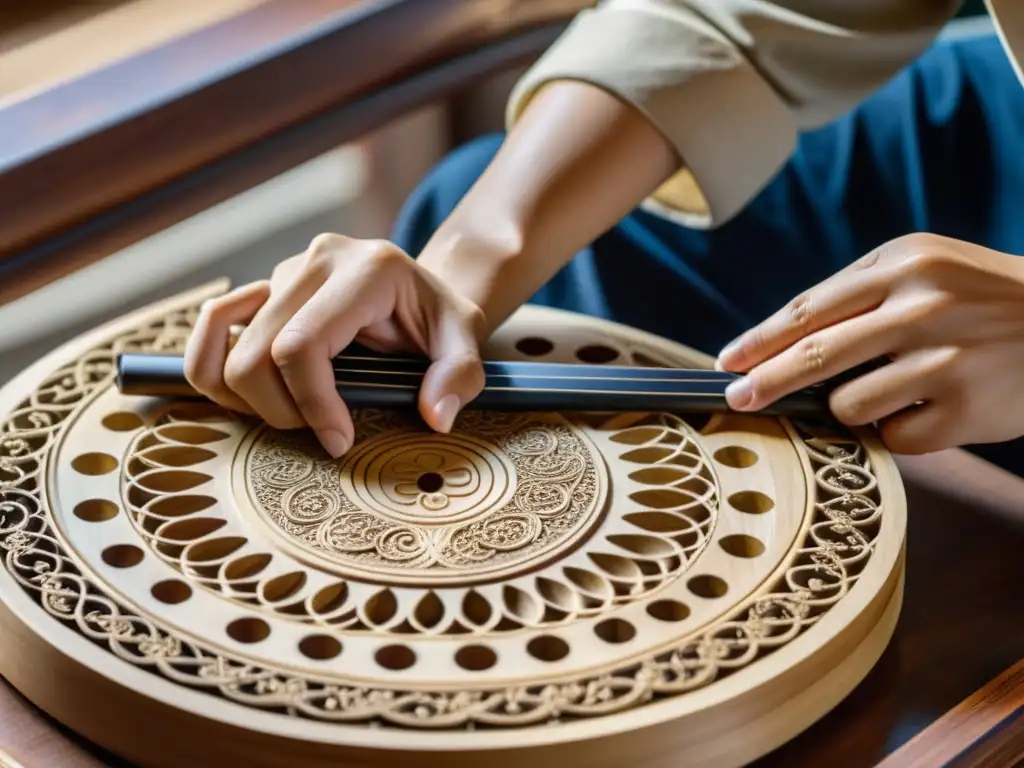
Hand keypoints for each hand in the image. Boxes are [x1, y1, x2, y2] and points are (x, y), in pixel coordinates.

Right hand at [183, 235, 486, 456]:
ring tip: (295, 411)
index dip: (310, 404)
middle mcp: (317, 260)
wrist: (421, 286)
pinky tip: (259, 390)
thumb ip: (460, 376)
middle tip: (322, 430)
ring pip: (227, 349)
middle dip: (280, 411)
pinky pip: (214, 329)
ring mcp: (283, 270)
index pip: (302, 346)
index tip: (339, 441)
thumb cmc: (440, 317)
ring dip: (250, 398)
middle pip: (254, 354)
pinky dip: (220, 369)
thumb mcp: (466, 339)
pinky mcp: (264, 287)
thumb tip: (436, 416)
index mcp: (366, 270)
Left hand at [716, 234, 1023, 453]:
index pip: (809, 309)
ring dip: (849, 407)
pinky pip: (894, 437)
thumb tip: (779, 347)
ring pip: (849, 405)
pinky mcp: (966, 411)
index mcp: (904, 265)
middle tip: (736, 399)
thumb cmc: (980, 297)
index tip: (728, 362)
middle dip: (765, 383)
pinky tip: (929, 407)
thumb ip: (858, 296)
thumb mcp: (926, 267)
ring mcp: (946, 361)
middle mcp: (922, 307)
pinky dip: (897, 429)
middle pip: (814, 356)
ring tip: (892, 388)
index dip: (760, 341)